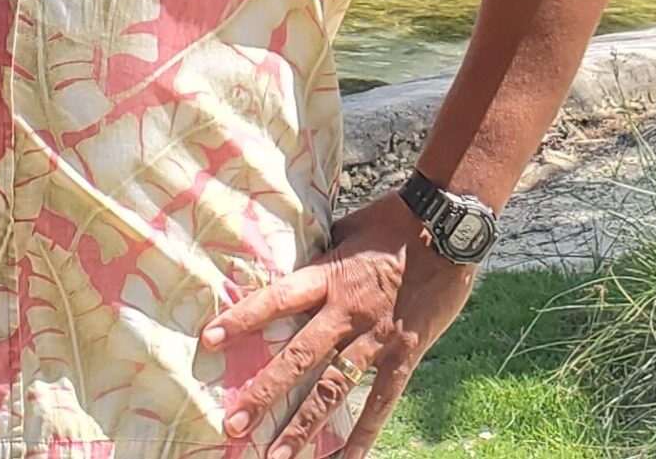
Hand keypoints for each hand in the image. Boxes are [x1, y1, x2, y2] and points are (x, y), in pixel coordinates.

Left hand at [200, 190, 479, 458]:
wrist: (447, 227)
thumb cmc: (394, 220)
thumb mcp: (348, 228)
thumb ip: (321, 252)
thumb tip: (292, 258)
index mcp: (330, 275)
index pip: (278, 299)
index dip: (243, 318)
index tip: (208, 340)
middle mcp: (347, 311)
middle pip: (299, 357)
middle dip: (264, 393)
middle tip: (233, 425)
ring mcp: (376, 337)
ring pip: (333, 389)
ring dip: (303, 426)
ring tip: (276, 456)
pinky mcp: (404, 354)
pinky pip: (380, 403)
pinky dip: (363, 436)